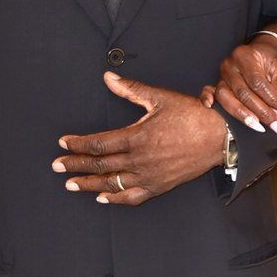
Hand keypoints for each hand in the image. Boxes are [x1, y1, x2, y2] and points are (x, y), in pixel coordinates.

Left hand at [54, 73, 224, 204]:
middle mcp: (139, 160)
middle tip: (57, 166)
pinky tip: (101, 198)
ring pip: (111, 184)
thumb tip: (108, 78)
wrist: (219, 138)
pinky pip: (132, 197)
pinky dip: (115, 199)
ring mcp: (148, 176)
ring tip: (71, 184)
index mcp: (137, 138)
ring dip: (88, 184)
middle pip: (100, 165)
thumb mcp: (160, 98)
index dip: (78, 144)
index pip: (99, 144)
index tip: (63, 143)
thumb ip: (131, 90)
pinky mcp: (158, 186)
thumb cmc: (192, 116)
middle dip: (76, 165)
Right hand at [205, 31, 276, 135]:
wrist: (261, 49)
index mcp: (246, 56)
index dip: (273, 101)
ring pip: (226, 98)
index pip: (258, 83)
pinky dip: (207, 99)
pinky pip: (209, 92)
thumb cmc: (272, 58)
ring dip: (243, 115)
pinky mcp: (218, 83)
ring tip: (258, 126)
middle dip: (261, 113)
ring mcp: (221, 74)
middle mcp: (230, 65)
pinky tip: (210, 107)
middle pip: (243, 94)